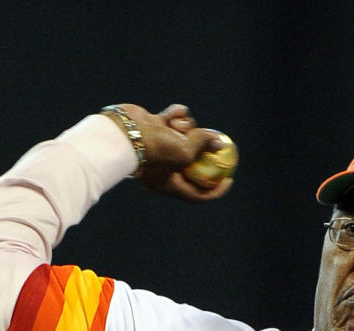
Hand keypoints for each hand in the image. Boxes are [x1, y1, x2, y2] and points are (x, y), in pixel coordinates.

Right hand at [114, 103, 233, 202]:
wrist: (124, 131)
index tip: (229, 179)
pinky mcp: (155, 126)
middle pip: (194, 159)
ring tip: (176, 126)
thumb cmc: (154, 149)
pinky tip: (171, 114)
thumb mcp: (184, 152)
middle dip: (201, 147)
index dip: (215, 189)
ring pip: (186, 133)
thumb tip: (219, 142)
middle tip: (213, 139)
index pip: (197, 193)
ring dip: (187, 126)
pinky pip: (175, 119)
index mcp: (170, 183)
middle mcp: (165, 167)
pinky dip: (177, 114)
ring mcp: (160, 145)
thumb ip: (203, 145)